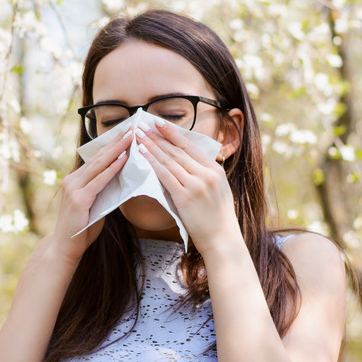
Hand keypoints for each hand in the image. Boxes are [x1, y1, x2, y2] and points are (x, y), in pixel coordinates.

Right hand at [48, 127, 133, 264]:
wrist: (65, 247)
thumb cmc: (82, 228)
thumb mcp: (95, 206)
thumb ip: (104, 192)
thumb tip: (123, 180)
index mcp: (75, 180)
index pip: (96, 159)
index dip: (110, 146)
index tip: (124, 134)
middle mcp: (72, 180)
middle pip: (98, 157)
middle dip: (115, 142)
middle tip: (131, 129)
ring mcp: (74, 188)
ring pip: (99, 165)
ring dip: (116, 150)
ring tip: (130, 138)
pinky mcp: (79, 199)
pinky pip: (99, 181)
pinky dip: (113, 169)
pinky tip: (123, 159)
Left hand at [135, 121, 240, 255]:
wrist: (222, 238)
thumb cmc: (217, 216)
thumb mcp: (218, 188)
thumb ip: (205, 172)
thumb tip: (188, 160)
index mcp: (214, 169)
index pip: (189, 145)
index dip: (172, 133)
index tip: (159, 122)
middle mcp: (206, 174)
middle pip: (177, 150)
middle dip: (158, 136)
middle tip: (143, 125)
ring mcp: (196, 185)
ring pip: (169, 160)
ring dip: (152, 146)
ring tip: (139, 136)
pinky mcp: (185, 197)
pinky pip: (165, 176)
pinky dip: (153, 163)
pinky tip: (143, 155)